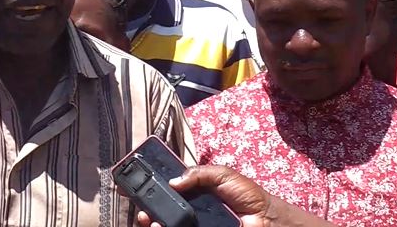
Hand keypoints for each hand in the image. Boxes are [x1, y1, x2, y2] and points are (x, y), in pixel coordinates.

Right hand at [135, 165, 335, 226]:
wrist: (266, 220)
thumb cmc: (247, 195)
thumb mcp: (222, 174)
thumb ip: (198, 173)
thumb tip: (173, 181)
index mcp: (192, 188)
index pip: (165, 185)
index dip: (147, 183)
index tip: (130, 183)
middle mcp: (188, 206)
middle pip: (159, 205)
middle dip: (144, 205)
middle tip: (140, 207)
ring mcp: (191, 223)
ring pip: (163, 222)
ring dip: (151, 220)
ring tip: (149, 220)